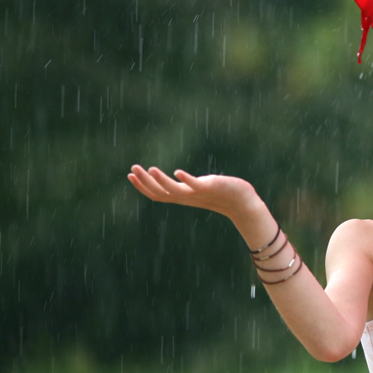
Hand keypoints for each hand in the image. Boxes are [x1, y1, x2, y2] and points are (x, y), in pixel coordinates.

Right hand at [127, 165, 261, 222]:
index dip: (143, 186)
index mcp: (183, 197)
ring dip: (160, 181)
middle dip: (144, 182)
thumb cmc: (222, 194)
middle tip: (132, 169)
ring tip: (149, 169)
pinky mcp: (209, 188)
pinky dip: (186, 180)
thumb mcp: (200, 189)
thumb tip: (180, 179)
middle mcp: (187, 197)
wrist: (242, 203)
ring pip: (174, 191)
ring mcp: (197, 193)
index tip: (130, 175)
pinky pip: (195, 185)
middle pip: (160, 193)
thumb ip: (189, 186)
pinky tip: (177, 172)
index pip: (158, 194)